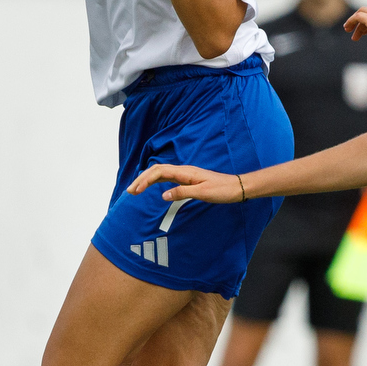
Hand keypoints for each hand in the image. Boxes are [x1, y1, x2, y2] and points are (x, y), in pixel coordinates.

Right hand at [127, 163, 243, 203]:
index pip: (159, 172)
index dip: (144, 180)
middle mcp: (184, 171)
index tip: (134, 191)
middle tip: (130, 191)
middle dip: (141, 179)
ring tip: (136, 189)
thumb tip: (162, 195)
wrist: (236, 187)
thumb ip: (182, 193)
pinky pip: (168, 177)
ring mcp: (186, 174)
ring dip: (147, 179)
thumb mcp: (203, 193)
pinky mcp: (188, 179)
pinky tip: (153, 186)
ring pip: (161, 173)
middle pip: (157, 170)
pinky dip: (156, 180)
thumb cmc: (222, 190)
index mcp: (185, 172)